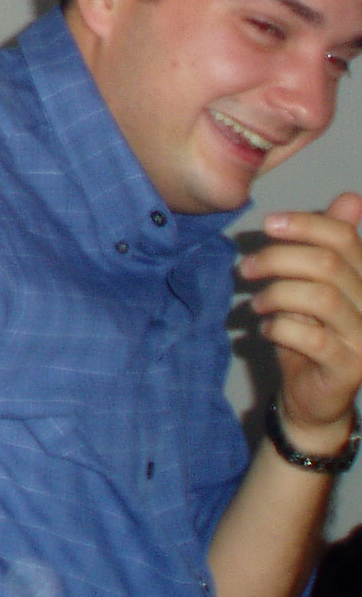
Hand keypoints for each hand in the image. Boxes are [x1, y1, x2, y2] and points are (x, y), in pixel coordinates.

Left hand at [240, 193, 361, 448]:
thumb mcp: (312, 286)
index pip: (344, 238)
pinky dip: (279, 327)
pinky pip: (312, 338)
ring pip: (321, 298)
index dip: (305, 224)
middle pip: (328, 264)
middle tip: (246, 267)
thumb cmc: (309, 335)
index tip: (267, 224)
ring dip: (276, 294)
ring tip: (255, 302)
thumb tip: (350, 199)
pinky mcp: (350, 368)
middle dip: (278, 258)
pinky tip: (265, 328)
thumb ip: (326, 247)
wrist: (313, 397)